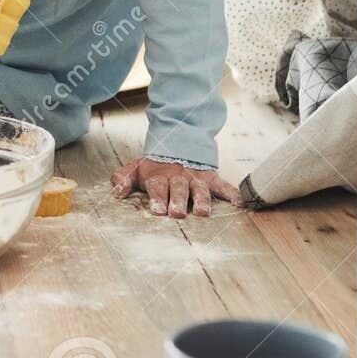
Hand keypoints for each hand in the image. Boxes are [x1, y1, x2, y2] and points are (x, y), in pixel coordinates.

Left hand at [111, 158, 242, 218]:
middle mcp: (178, 178)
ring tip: (202, 213)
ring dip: (202, 200)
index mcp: (159, 177)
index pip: (158, 187)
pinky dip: (232, 193)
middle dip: (178, 201)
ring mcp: (196, 178)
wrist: (177, 143)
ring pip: (200, 190)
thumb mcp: (135, 168)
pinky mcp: (211, 178)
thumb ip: (122, 179)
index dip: (158, 198)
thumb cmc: (154, 166)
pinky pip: (223, 186)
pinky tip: (240, 204)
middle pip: (179, 190)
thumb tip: (116, 192)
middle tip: (177, 213)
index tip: (158, 210)